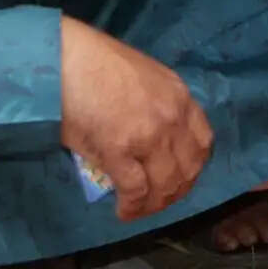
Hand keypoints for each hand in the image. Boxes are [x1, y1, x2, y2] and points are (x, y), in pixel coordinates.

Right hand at [59, 16, 212, 219]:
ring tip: (138, 210)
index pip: (203, 141)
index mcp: (179, 96)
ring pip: (166, 184)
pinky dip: (133, 207)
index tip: (179, 178)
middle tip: (157, 201)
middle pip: (188, 168)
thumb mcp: (143, 81)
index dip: (193, 167)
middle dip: (175, 192)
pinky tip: (123, 211)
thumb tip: (147, 149)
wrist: (64, 57)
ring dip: (154, 204)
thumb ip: (156, 111)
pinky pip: (136, 189)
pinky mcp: (120, 148)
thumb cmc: (95, 65)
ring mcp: (149, 133)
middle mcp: (172, 116)